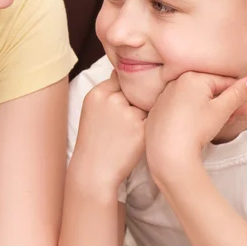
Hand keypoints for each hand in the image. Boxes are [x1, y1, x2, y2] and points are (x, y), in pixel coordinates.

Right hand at [71, 71, 145, 188]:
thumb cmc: (95, 140)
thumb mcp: (92, 110)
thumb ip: (109, 92)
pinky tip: (138, 138)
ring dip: (145, 114)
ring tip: (130, 131)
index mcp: (98, 93)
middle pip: (136, 90)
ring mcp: (127, 113)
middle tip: (127, 120)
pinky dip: (151, 126)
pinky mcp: (140, 128)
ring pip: (147, 103)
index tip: (126, 102)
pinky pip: (154, 118)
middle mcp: (112, 99)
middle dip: (137, 101)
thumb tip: (133, 76)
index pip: (121, 78)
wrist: (94, 169)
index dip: (127, 90)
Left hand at [145, 72, 246, 181]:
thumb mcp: (221, 110)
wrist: (168, 151)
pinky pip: (181, 109)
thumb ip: (238, 94)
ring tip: (228, 120)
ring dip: (213, 109)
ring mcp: (164, 98)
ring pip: (195, 100)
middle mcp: (175, 84)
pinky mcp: (159, 112)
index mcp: (191, 77)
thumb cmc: (195, 128)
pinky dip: (195, 114)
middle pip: (208, 90)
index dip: (238, 92)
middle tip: (242, 112)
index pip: (222, 80)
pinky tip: (205, 125)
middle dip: (227, 102)